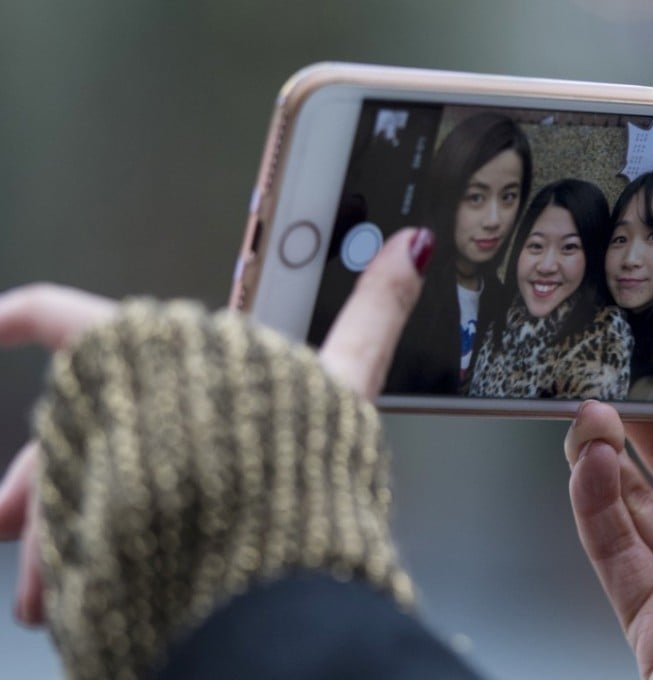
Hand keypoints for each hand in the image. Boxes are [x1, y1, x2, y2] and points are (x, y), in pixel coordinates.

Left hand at [0, 227, 431, 626]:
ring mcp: (86, 475)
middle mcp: (104, 407)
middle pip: (58, 429)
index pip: (60, 316)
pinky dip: (59, 573)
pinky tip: (64, 598)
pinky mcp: (85, 541)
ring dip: (53, 535)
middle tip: (26, 510)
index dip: (18, 313)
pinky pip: (59, 550)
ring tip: (57, 581)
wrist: (262, 563)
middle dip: (45, 473)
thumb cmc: (296, 468)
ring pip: (49, 495)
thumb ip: (374, 312)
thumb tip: (408, 248)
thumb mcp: (346, 381)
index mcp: (155, 353)